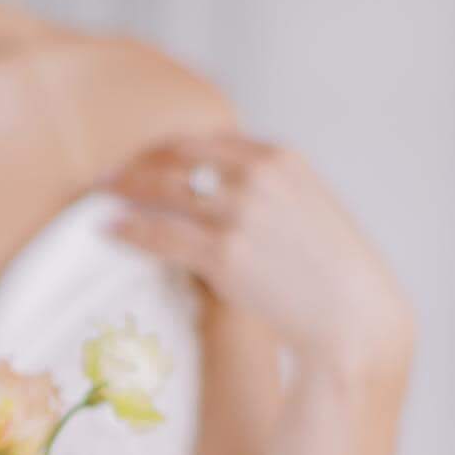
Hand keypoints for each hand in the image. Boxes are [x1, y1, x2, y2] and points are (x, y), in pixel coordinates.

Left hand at [106, 133, 414, 384]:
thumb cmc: (333, 270)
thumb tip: (222, 189)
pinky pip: (162, 236)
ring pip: (164, 193)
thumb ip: (267, 190)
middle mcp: (258, 177)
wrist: (355, 315)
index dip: (168, 146)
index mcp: (280, 158)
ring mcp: (240, 214)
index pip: (208, 138)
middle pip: (178, 158)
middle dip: (138, 163)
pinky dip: (129, 229)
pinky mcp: (224, 254)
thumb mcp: (307, 208)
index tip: (143, 154)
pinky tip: (108, 229)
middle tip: (106, 172)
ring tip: (98, 194)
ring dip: (125, 190)